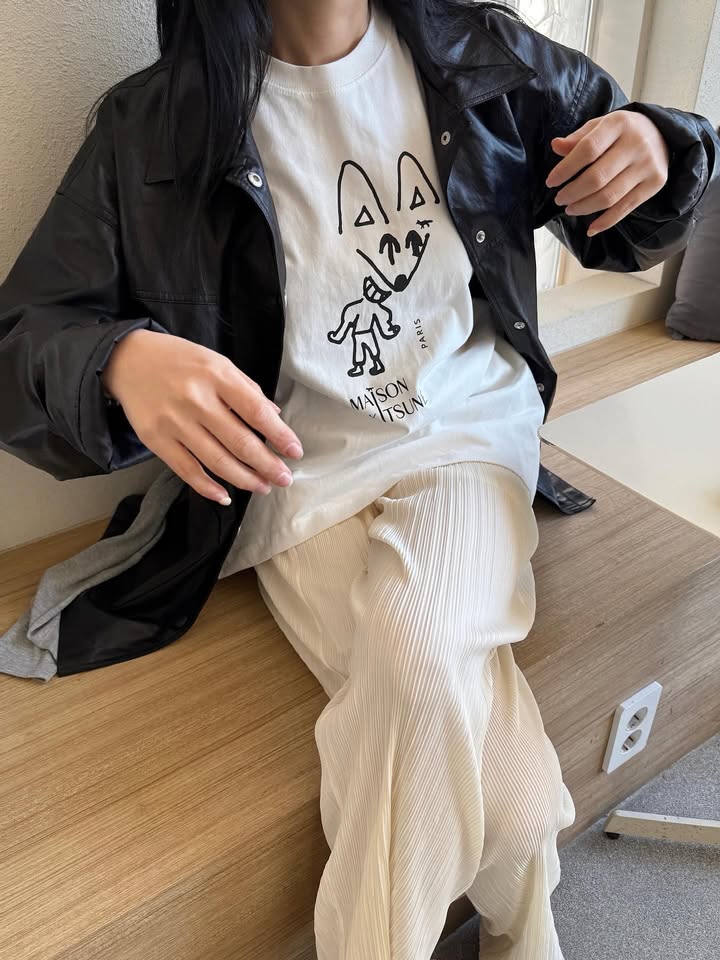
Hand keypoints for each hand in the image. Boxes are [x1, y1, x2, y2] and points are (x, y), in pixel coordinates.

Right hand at [101, 329, 302, 503]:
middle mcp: (196, 400)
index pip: (256, 411)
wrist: (127, 359)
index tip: (295, 452)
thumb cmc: (179, 360)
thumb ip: (246, 389)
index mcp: (216, 376)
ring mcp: (174, 422)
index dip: (279, 435)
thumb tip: (275, 416)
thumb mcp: (216, 362)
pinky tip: (225, 495)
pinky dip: (207, 487)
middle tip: (284, 479)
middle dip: (267, 465)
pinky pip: (186, 470)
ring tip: (263, 486)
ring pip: (217, 461)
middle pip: (239, 442)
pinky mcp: (155, 439)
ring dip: (244, 479)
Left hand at [545, 110, 670, 235]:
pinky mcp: (654, 183)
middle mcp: (636, 144)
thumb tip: (556, 146)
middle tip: (560, 199)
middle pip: (597, 177)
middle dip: (573, 192)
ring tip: (571, 209)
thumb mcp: (599, 126)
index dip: (566, 169)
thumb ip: (578, 138)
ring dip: (585, 207)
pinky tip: (591, 228)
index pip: (588, 149)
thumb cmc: (621, 132)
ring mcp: (647, 165)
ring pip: (609, 196)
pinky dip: (606, 222)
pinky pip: (625, 208)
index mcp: (619, 124)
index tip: (551, 182)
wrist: (662, 133)